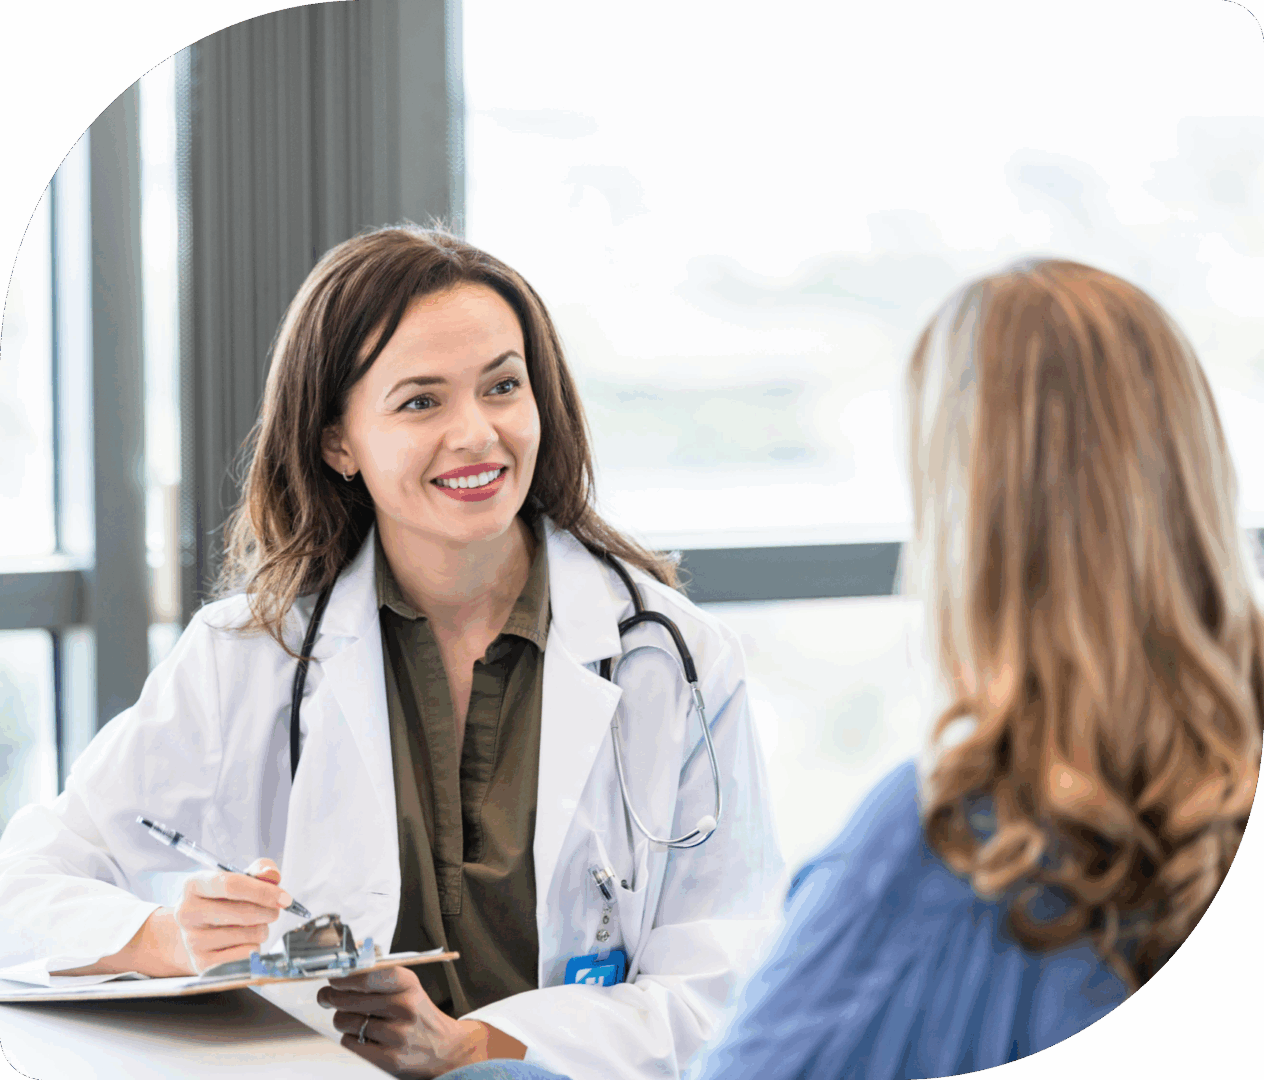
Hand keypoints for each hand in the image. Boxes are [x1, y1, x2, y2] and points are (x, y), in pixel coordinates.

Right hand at [172, 857, 290, 973]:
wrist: (198, 933)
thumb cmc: (223, 901)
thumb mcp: (238, 879)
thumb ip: (260, 871)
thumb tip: (272, 875)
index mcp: (193, 885)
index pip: (231, 885)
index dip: (263, 891)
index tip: (284, 898)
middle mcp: (187, 913)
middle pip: (243, 912)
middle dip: (269, 912)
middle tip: (274, 911)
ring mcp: (192, 940)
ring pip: (249, 935)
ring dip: (262, 929)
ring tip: (254, 926)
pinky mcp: (202, 964)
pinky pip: (247, 954)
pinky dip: (254, 947)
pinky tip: (244, 942)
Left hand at [317, 965, 525, 1077]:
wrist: (446, 1049)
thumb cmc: (419, 1015)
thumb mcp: (408, 988)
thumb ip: (378, 978)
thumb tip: (340, 974)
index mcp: (408, 984)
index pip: (366, 975)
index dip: (343, 977)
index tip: (332, 977)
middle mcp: (404, 1007)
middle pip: (348, 999)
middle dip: (332, 997)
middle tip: (328, 996)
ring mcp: (397, 1035)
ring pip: (345, 1021)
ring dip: (342, 1019)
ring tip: (352, 1019)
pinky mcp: (389, 1059)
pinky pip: (350, 1043)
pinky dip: (350, 1038)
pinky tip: (363, 1036)